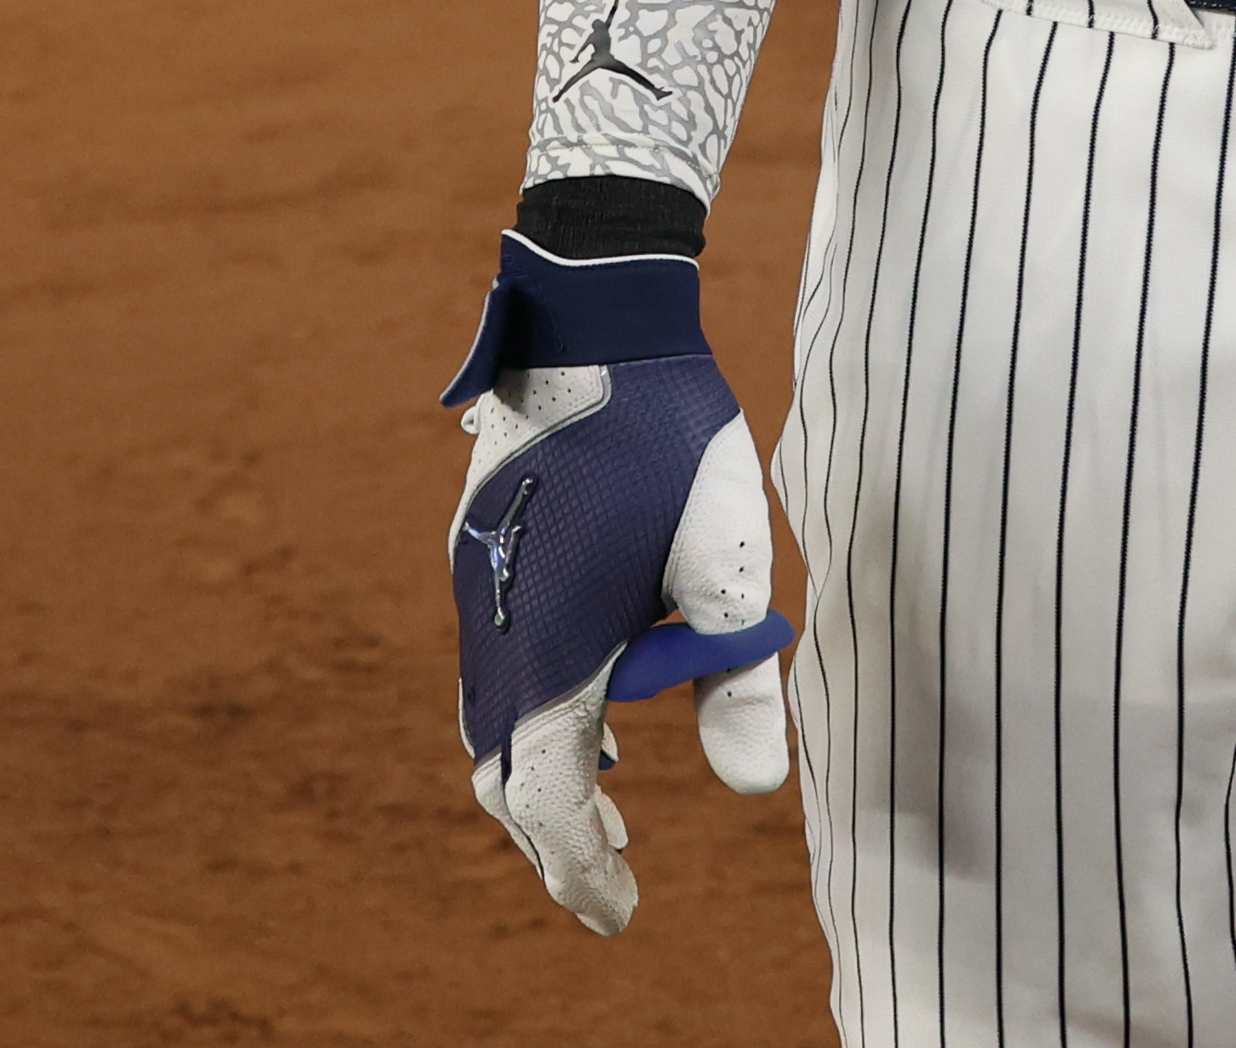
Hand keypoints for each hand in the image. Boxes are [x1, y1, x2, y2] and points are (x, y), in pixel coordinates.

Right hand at [435, 237, 796, 936]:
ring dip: (541, 776)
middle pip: (502, 774)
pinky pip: (492, 666)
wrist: (593, 321)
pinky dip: (533, 715)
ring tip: (609, 809)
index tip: (621, 914)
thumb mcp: (726, 558)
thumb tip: (757, 788)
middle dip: (554, 838)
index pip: (543, 799)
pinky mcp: (482, 552)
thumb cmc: (673, 434)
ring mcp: (478, 588)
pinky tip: (595, 713)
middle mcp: (493, 627)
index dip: (578, 867)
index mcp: (549, 645)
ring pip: (490, 720)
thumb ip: (737, 675)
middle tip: (614, 878)